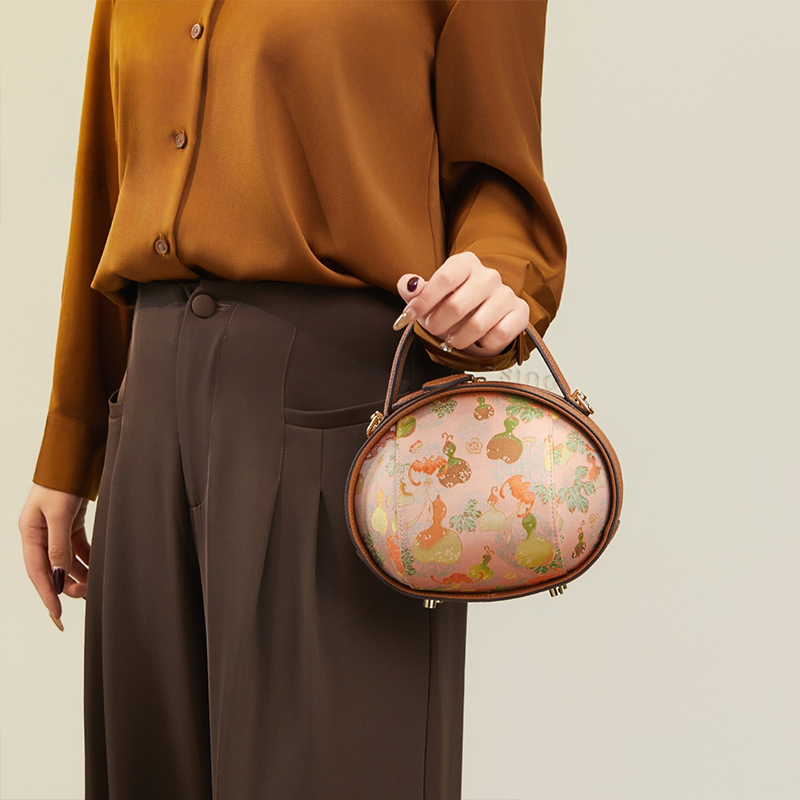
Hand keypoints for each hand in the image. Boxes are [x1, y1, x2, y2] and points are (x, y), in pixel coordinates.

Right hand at [18, 483, 91, 630]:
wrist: (75, 456)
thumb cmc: (61, 481)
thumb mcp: (58, 514)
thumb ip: (58, 544)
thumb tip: (58, 572)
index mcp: (30, 532)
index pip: (37, 570)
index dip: (47, 593)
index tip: (56, 612)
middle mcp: (40, 533)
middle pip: (52, 568)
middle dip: (66, 584)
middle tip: (84, 594)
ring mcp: (55, 528)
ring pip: (66, 559)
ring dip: (79, 573)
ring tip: (94, 586)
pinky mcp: (70, 523)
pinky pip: (77, 547)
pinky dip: (86, 558)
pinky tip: (97, 568)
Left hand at [394, 251, 528, 358]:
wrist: (482, 321)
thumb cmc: (452, 306)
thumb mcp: (428, 297)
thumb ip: (413, 290)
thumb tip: (410, 286)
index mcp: (465, 263)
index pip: (444, 278)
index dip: (424, 301)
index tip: (410, 315)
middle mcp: (488, 275)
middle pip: (457, 305)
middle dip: (438, 324)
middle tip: (434, 330)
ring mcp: (506, 293)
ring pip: (478, 324)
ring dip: (459, 339)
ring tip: (454, 339)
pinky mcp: (520, 312)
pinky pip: (500, 335)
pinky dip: (484, 344)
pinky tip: (480, 340)